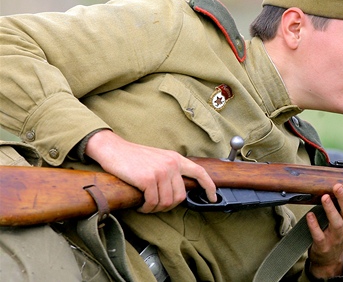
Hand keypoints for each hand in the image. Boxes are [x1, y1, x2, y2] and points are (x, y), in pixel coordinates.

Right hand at [85, 130, 216, 212]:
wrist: (114, 149)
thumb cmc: (134, 157)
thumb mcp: (159, 159)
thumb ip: (171, 170)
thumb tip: (179, 189)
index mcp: (176, 159)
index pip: (200, 172)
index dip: (209, 186)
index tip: (213, 197)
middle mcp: (171, 164)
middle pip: (180, 196)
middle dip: (168, 206)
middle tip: (156, 206)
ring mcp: (161, 171)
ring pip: (167, 202)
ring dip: (155, 208)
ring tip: (146, 204)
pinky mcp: (148, 179)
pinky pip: (152, 202)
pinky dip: (146, 208)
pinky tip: (141, 205)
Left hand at [306, 183, 342, 277]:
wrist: (328, 260)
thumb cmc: (336, 233)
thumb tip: (339, 179)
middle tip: (338, 186)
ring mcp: (336, 238)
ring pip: (337, 223)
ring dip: (330, 210)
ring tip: (324, 197)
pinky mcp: (323, 245)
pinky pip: (319, 236)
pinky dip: (314, 225)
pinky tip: (310, 215)